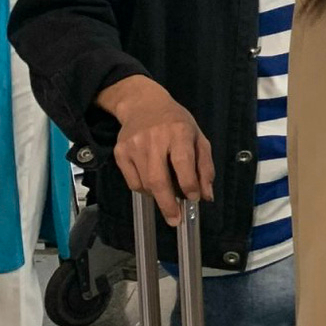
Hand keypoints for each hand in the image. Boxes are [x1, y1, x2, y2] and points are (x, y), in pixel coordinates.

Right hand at [96, 75, 212, 225]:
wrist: (144, 104)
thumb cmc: (177, 123)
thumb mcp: (198, 138)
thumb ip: (205, 167)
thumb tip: (206, 196)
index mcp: (178, 132)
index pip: (183, 163)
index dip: (189, 184)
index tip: (194, 199)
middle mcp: (154, 138)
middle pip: (158, 179)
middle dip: (168, 204)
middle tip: (175, 220)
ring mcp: (133, 146)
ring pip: (145, 184)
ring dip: (158, 196)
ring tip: (168, 195)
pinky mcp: (119, 152)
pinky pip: (132, 182)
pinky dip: (144, 189)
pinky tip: (153, 183)